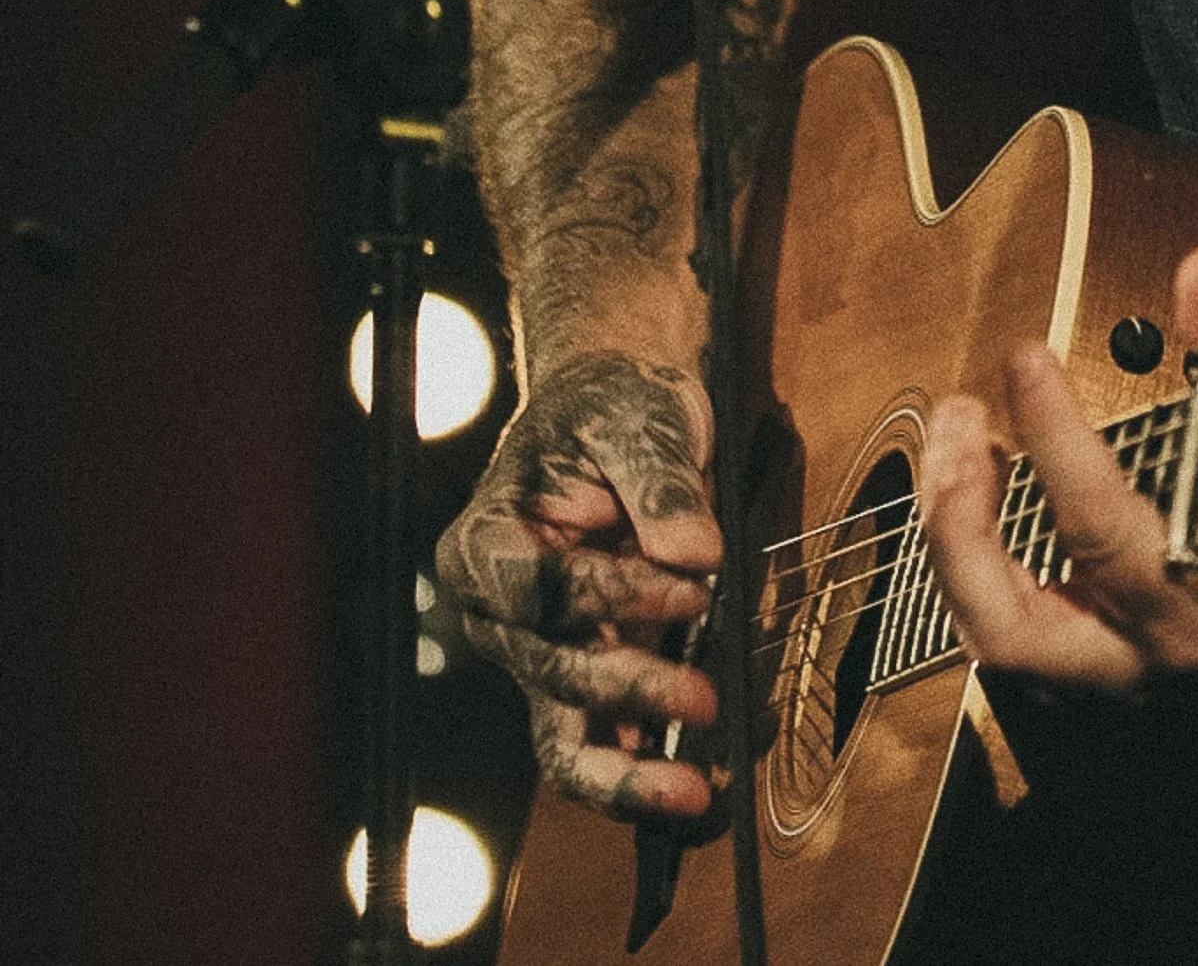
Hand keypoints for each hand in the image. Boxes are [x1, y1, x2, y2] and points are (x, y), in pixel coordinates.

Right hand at [436, 352, 721, 816]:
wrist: (617, 420)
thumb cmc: (613, 409)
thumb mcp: (639, 417)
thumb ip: (660, 481)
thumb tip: (694, 554)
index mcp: (486, 540)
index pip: (537, 590)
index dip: (609, 597)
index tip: (690, 587)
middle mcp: (496, 612)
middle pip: (550, 672)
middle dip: (630, 688)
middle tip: (705, 698)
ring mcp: (536, 655)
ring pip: (562, 740)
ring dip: (628, 772)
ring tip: (694, 793)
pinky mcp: (579, 683)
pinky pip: (596, 747)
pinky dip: (641, 773)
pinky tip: (692, 791)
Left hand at [919, 250, 1197, 696]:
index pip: (1102, 526)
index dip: (1053, 437)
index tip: (1027, 356)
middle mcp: (1151, 653)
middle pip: (1010, 625)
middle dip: (961, 526)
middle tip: (959, 422)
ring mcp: (1119, 675)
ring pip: (997, 637)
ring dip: (956, 537)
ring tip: (958, 441)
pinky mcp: (1101, 667)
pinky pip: (1013, 628)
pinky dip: (978, 561)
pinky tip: (977, 490)